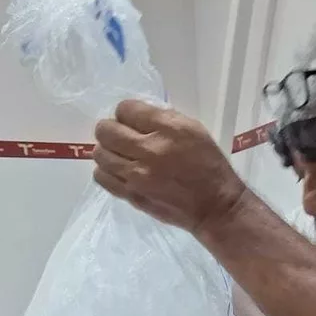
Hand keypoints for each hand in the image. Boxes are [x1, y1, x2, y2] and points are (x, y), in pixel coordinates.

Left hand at [92, 100, 248, 233]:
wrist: (214, 207)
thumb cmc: (208, 166)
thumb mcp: (195, 131)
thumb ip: (164, 118)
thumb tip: (137, 116)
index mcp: (169, 129)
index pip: (125, 109)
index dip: (127, 113)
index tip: (135, 121)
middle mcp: (149, 150)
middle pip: (106, 130)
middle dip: (111, 129)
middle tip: (122, 136)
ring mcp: (137, 175)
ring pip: (100, 153)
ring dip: (107, 150)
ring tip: (121, 155)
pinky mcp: (131, 194)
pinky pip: (101, 176)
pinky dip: (106, 170)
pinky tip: (119, 171)